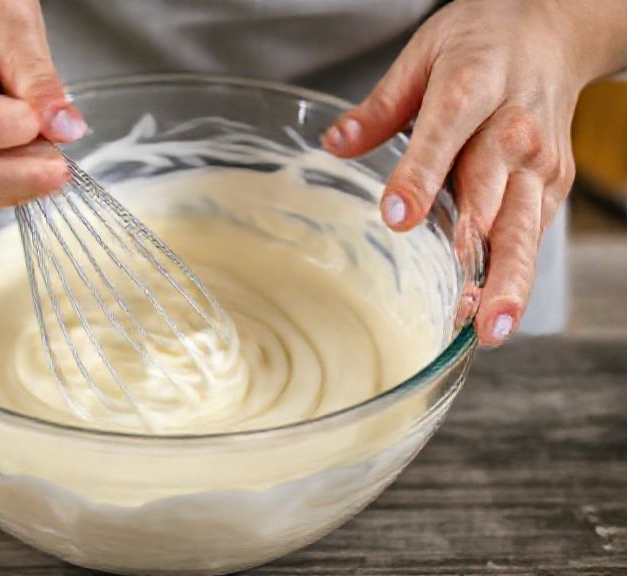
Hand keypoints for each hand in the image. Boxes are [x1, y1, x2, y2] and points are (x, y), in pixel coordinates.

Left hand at [321, 0, 626, 345]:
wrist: (554, 31)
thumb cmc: (481, 45)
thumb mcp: (422, 54)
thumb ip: (379, 106)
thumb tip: (334, 143)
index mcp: (472, 87)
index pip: (444, 134)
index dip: (420, 176)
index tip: (397, 216)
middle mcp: (513, 131)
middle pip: (496, 197)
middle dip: (482, 255)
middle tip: (467, 308)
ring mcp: (539, 164)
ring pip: (526, 228)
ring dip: (511, 281)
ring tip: (491, 328)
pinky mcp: (553, 185)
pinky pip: (533, 234)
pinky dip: (516, 274)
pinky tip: (492, 312)